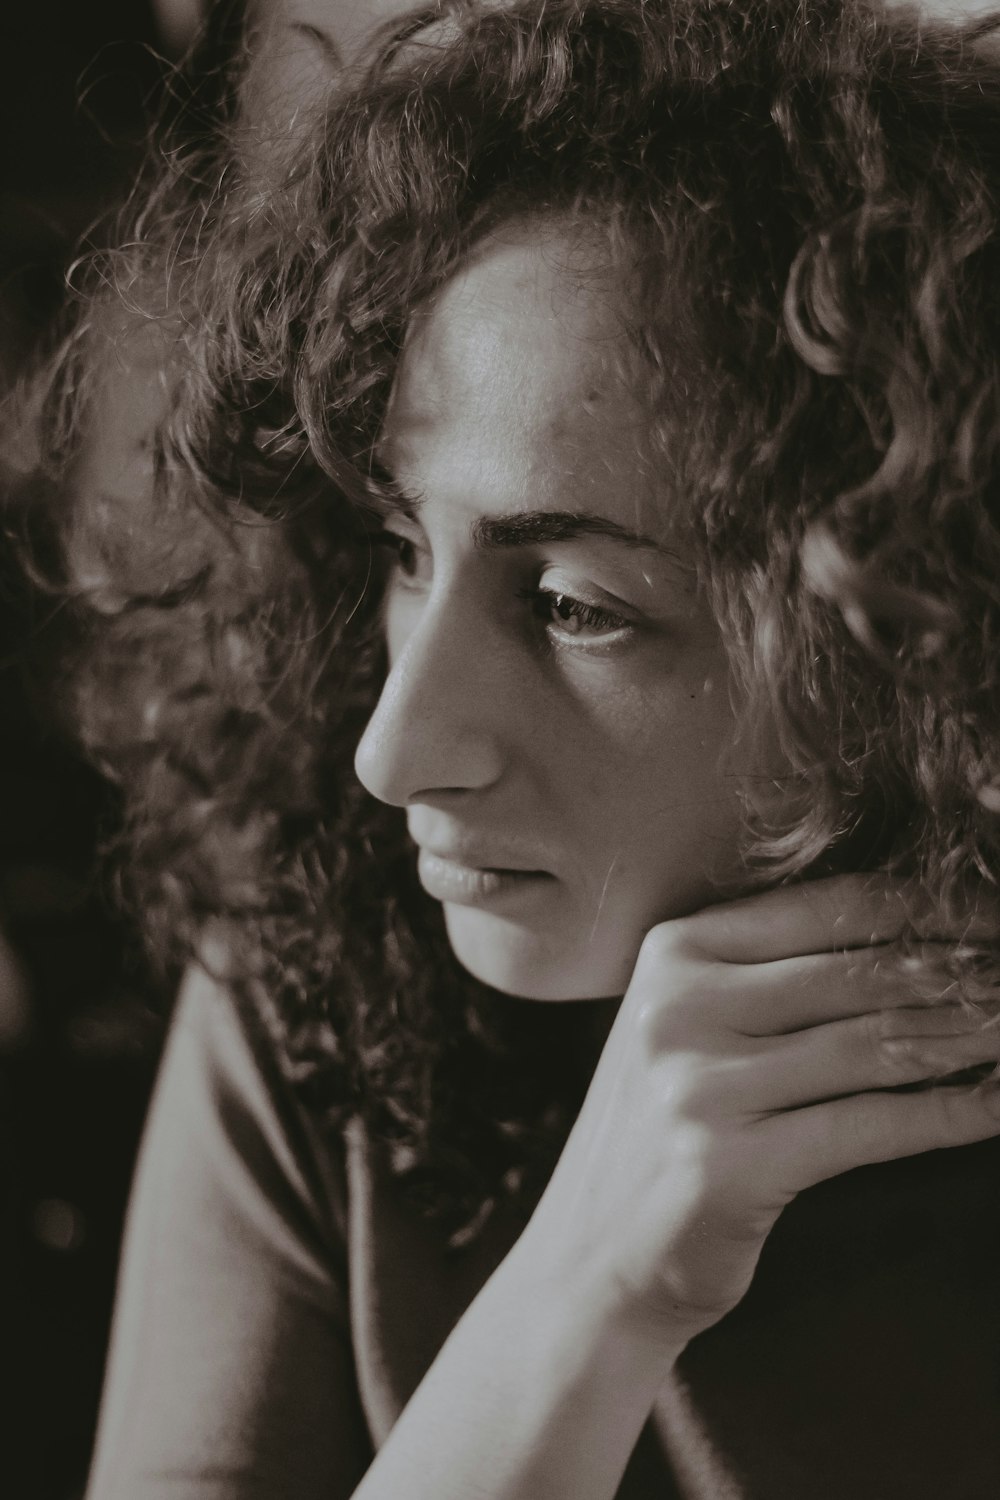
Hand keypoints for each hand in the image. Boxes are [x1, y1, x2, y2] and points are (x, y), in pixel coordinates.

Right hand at [524, 875, 999, 1346]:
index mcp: (676, 950)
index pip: (830, 905)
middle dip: (965, 971)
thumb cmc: (664, 1131)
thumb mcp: (695, 1028)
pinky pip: (869, 1127)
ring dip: (971, 1036)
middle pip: (860, 971)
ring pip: (874, 1045)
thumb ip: (774, 976)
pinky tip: (995, 1104)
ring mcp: (697, 1084)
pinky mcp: (725, 1164)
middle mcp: (679, 1004)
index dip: (931, 906)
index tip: (996, 912)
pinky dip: (948, 1114)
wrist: (590, 1256)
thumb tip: (919, 938)